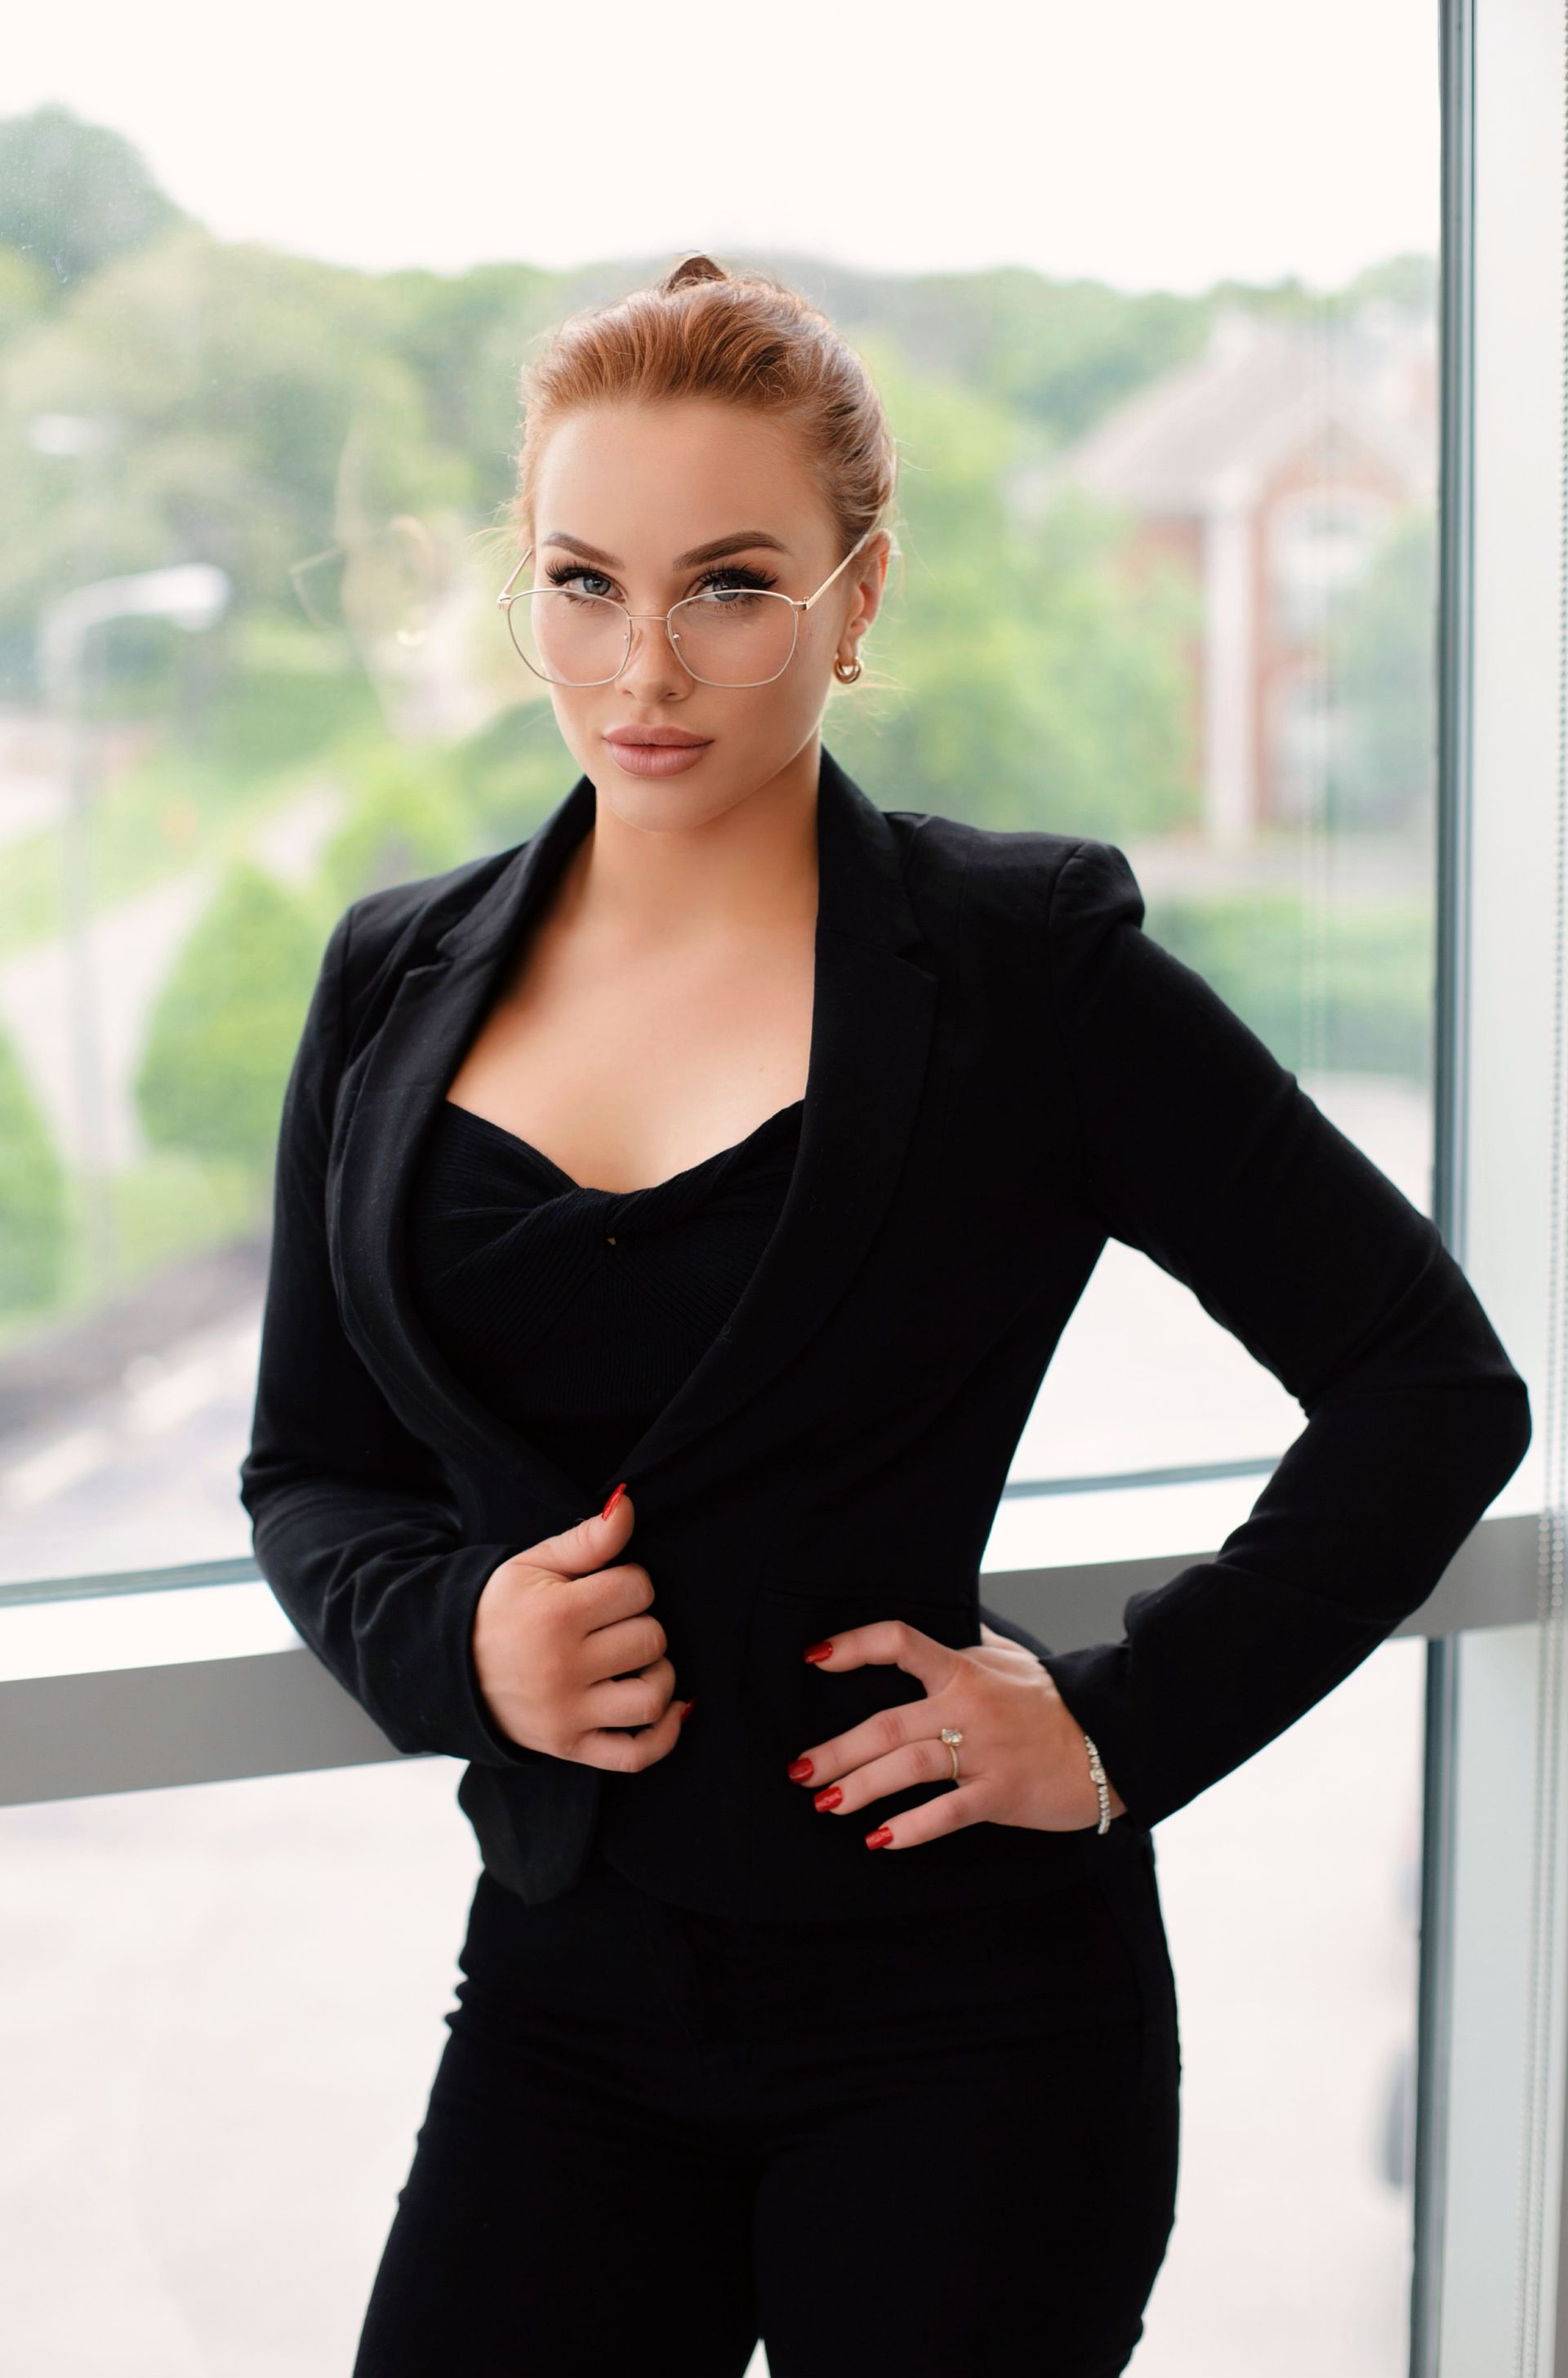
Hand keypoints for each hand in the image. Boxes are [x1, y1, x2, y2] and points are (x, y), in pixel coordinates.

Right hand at [470, 1491, 690, 1768]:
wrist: (451, 1667)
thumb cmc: (500, 1610)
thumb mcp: (534, 1565)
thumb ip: (587, 1539)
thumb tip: (627, 1506)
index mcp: (555, 1616)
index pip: (637, 1589)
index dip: (632, 1582)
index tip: (611, 1588)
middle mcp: (563, 1669)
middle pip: (649, 1639)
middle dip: (642, 1623)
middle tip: (617, 1623)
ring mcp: (567, 1715)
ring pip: (651, 1696)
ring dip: (659, 1674)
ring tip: (639, 1661)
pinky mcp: (570, 1747)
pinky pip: (635, 1755)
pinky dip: (663, 1735)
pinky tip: (669, 1708)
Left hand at [786, 1616, 1126, 1849]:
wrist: (1114, 1738)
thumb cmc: (1057, 1700)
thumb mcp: (1011, 1658)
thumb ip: (971, 1643)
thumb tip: (942, 1626)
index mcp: (964, 1668)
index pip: (900, 1643)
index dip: (853, 1646)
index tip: (813, 1658)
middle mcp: (967, 1705)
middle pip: (887, 1724)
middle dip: (836, 1749)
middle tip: (799, 1769)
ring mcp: (984, 1750)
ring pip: (907, 1767)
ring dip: (860, 1787)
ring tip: (825, 1803)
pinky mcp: (1001, 1792)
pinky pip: (948, 1812)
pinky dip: (911, 1829)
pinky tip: (880, 1840)